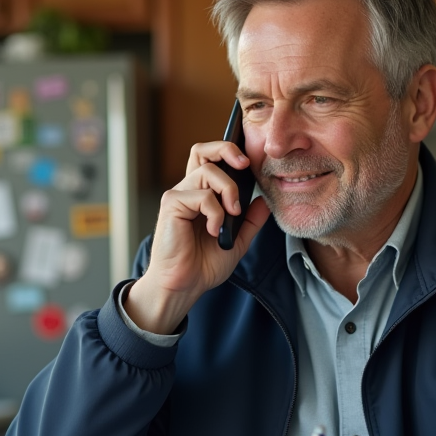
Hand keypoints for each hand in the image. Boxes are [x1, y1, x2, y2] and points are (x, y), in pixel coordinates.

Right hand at [126, 140, 270, 334]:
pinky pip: (202, 196)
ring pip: (208, 172)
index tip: (249, 163)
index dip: (228, 151)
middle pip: (203, 151)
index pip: (210, 159)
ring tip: (232, 214)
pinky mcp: (172, 205)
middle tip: (245, 165)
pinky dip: (216, 213)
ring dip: (229, 190)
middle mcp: (188, 190)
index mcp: (202, 195)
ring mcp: (179, 196)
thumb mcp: (237, 242)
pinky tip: (215, 231)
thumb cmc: (203, 265)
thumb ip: (250, 221)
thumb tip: (264, 200)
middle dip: (227, 150)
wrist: (184, 286)